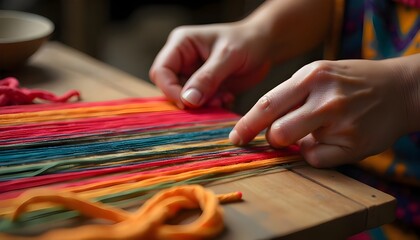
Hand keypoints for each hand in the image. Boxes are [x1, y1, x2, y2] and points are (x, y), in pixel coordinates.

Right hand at [149, 22, 271, 108]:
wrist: (265, 46)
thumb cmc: (248, 42)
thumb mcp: (228, 57)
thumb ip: (207, 78)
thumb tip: (187, 101)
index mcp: (181, 44)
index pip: (161, 71)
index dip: (170, 90)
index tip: (189, 103)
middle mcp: (182, 60)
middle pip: (169, 87)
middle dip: (189, 100)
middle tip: (212, 102)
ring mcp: (192, 75)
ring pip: (184, 98)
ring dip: (202, 105)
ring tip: (223, 99)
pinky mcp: (204, 87)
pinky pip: (199, 103)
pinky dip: (211, 106)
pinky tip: (226, 98)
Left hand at [230, 58, 414, 166]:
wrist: (400, 89)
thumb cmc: (351, 83)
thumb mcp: (319, 74)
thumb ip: (291, 96)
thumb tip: (261, 126)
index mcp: (310, 76)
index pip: (267, 104)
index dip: (246, 125)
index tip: (235, 138)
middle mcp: (325, 98)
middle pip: (276, 132)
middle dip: (271, 139)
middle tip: (277, 137)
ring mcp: (341, 122)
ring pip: (295, 147)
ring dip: (294, 145)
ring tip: (311, 133)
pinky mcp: (353, 144)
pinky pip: (316, 159)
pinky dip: (315, 154)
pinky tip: (329, 141)